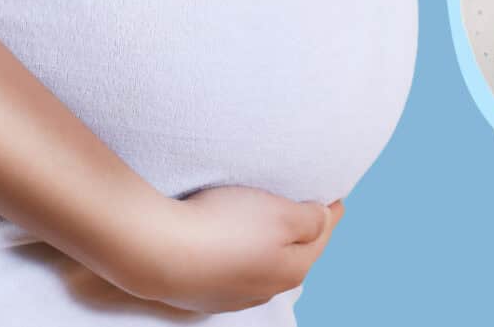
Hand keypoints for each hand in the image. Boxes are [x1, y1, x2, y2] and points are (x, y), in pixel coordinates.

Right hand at [144, 187, 343, 313]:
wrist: (158, 251)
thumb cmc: (224, 226)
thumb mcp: (281, 214)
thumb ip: (311, 219)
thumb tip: (325, 219)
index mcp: (293, 269)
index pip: (323, 236)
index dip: (331, 213)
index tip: (335, 197)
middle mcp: (267, 289)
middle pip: (296, 255)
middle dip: (306, 232)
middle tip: (311, 209)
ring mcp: (233, 296)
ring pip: (265, 267)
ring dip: (273, 246)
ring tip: (274, 225)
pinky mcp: (203, 294)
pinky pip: (235, 272)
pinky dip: (243, 256)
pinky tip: (238, 249)